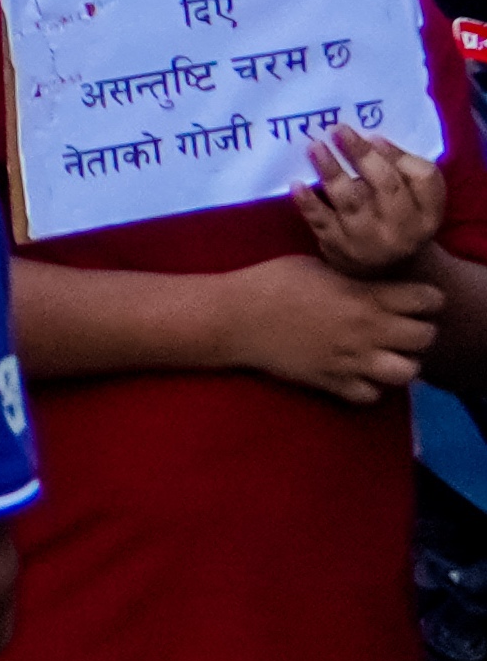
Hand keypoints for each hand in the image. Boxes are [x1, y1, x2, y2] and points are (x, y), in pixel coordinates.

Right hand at [227, 249, 440, 400]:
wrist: (233, 318)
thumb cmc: (270, 281)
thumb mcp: (317, 265)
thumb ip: (354, 277)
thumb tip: (376, 281)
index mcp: (363, 296)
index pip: (426, 299)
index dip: (426, 297)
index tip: (415, 297)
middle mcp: (366, 330)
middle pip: (426, 337)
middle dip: (420, 330)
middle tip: (403, 325)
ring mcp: (351, 360)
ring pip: (408, 372)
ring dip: (402, 362)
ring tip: (387, 353)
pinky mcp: (333, 383)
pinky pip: (372, 395)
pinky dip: (371, 386)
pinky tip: (359, 372)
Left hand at [301, 125, 447, 278]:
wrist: (385, 271)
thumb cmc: (397, 219)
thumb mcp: (414, 201)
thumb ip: (401, 169)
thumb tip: (373, 140)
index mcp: (427, 214)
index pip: (423, 179)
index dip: (397, 156)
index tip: (372, 136)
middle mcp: (403, 230)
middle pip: (386, 185)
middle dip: (362, 155)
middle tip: (337, 130)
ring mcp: (369, 240)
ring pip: (351, 200)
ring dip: (331, 170)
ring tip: (315, 147)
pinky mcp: (338, 247)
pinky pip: (321, 220)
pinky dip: (308, 202)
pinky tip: (297, 183)